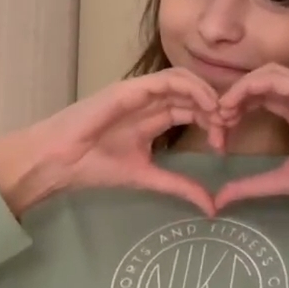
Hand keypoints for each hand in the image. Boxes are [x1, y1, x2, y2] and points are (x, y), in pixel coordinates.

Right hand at [0, 68, 222, 217]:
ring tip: (220, 115)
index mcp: (153, 117)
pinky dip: (191, 88)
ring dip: (206, 94)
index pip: (191, 109)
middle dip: (214, 109)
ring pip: (183, 80)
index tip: (223, 145)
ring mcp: (140, 92)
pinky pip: (166, 80)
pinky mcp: (130, 88)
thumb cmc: (94, 167)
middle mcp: (149, 101)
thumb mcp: (147, 177)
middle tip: (228, 129)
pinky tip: (205, 104)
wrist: (60, 161)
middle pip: (192, 94)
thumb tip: (212, 207)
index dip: (212, 121)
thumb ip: (179, 186)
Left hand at [215, 64, 288, 222]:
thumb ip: (252, 185)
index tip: (218, 129)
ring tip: (223, 110)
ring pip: (268, 74)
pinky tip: (236, 104)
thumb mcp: (284, 181)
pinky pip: (280, 80)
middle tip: (216, 118)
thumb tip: (220, 198)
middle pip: (261, 81)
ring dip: (241, 88)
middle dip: (235, 95)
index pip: (262, 96)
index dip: (237, 106)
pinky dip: (253, 86)